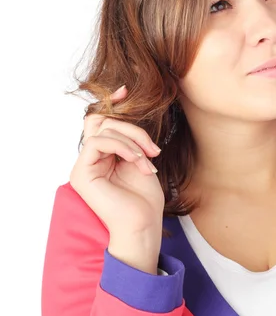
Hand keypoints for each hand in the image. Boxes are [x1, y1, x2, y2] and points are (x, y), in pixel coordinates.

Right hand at [69, 85, 164, 271]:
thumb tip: (125, 114)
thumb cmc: (144, 199)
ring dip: (133, 141)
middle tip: (153, 150)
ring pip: (103, 129)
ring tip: (148, 160)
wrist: (143, 225)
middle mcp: (90, 160)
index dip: (111, 103)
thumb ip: (130, 140)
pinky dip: (123, 147)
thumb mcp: (141, 161)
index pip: (100, 122)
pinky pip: (98, 142)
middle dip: (133, 129)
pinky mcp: (82, 173)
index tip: (126, 90)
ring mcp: (83, 167)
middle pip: (104, 122)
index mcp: (103, 157)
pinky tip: (138, 161)